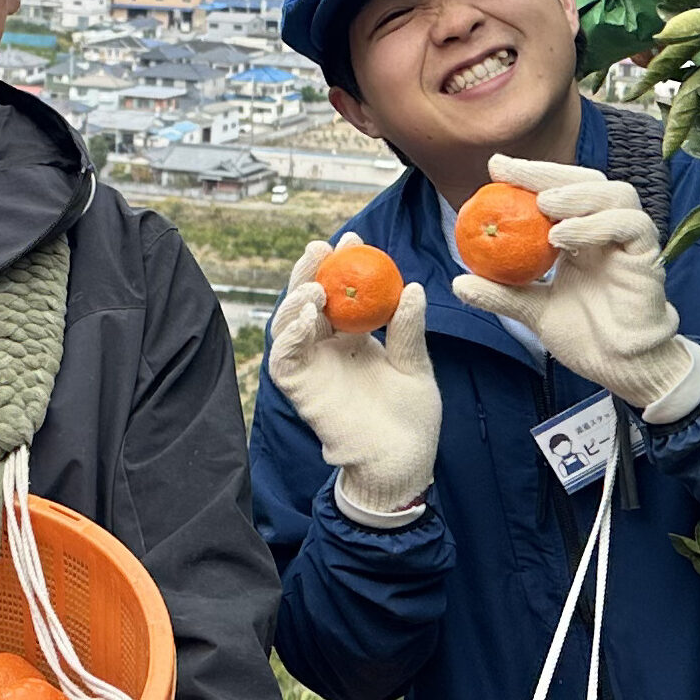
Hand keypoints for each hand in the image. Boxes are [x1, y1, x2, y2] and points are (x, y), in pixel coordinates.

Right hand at [269, 235, 439, 516]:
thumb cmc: (411, 417)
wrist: (401, 461)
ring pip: (287, 323)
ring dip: (296, 300)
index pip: (340, 291)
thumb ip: (407, 330)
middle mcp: (326, 346)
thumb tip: (413, 288)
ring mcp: (310, 366)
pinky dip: (289, 336)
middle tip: (323, 248)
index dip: (341, 263)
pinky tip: (307, 319)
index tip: (353, 238)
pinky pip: (284, 358)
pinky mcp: (300, 388)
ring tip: (316, 289)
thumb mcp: (415, 365)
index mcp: (353, 336)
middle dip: (310, 271)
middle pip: (306, 299)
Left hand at [448, 154, 699, 411]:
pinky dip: (597, 224)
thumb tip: (457, 283)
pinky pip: (631, 226)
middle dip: (547, 172)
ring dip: (576, 193)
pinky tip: (564, 236)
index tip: (495, 167)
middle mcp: (608, 229)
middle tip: (510, 173)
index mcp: (583, 233)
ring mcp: (631, 240)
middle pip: (587, 180)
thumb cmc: (584, 335)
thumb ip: (501, 294)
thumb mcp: (533, 311)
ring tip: (543, 206)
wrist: (620, 367)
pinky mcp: (648, 257)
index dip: (530, 174)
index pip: (559, 189)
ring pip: (616, 193)